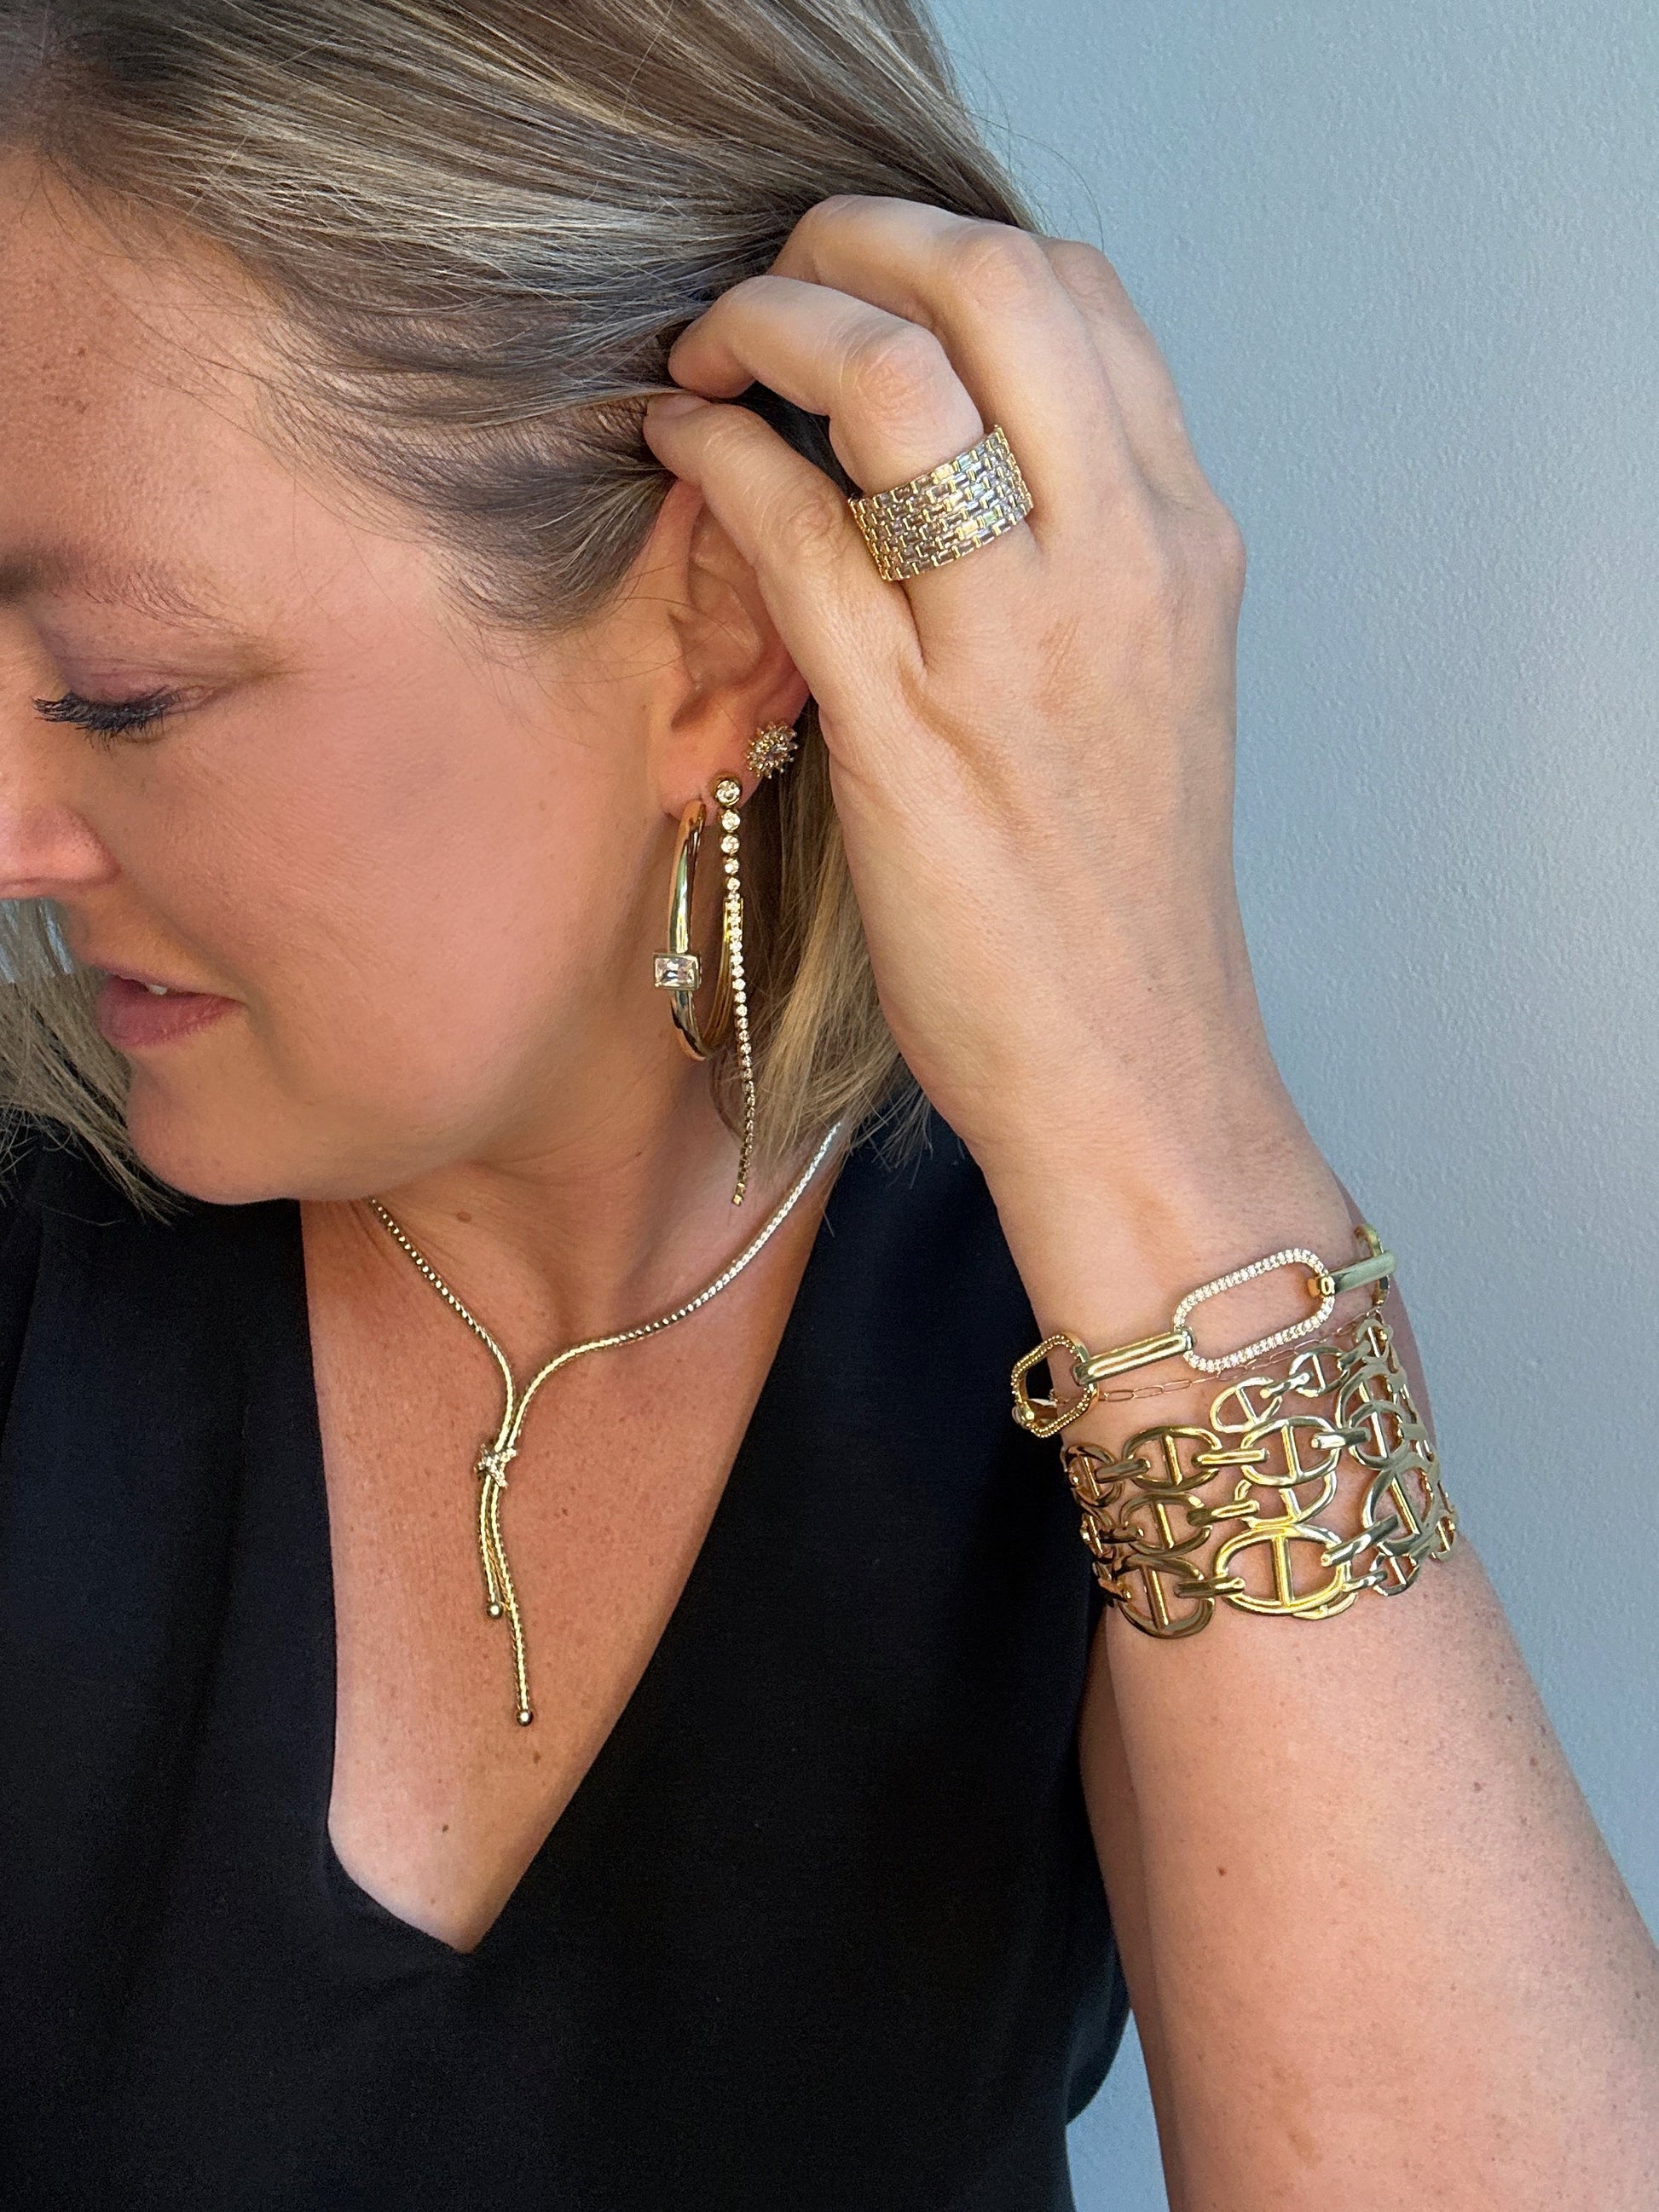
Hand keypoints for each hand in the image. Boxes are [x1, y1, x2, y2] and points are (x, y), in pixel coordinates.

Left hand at [644, 196, 1338, 1302]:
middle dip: (853, 240)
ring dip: (770, 323)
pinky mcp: (913, 728)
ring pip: (891, 377)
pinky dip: (716, 455)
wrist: (1137, 1072)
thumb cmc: (1119, 901)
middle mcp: (1121, 559)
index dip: (949, 246)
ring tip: (712, 354)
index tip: (863, 280)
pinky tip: (677, 449)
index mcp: (1183, 542)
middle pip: (995, 283)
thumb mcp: (1146, 688)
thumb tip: (950, 460)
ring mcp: (1018, 639)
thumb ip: (1079, 558)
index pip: (1082, 296)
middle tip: (771, 284)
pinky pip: (797, 530)